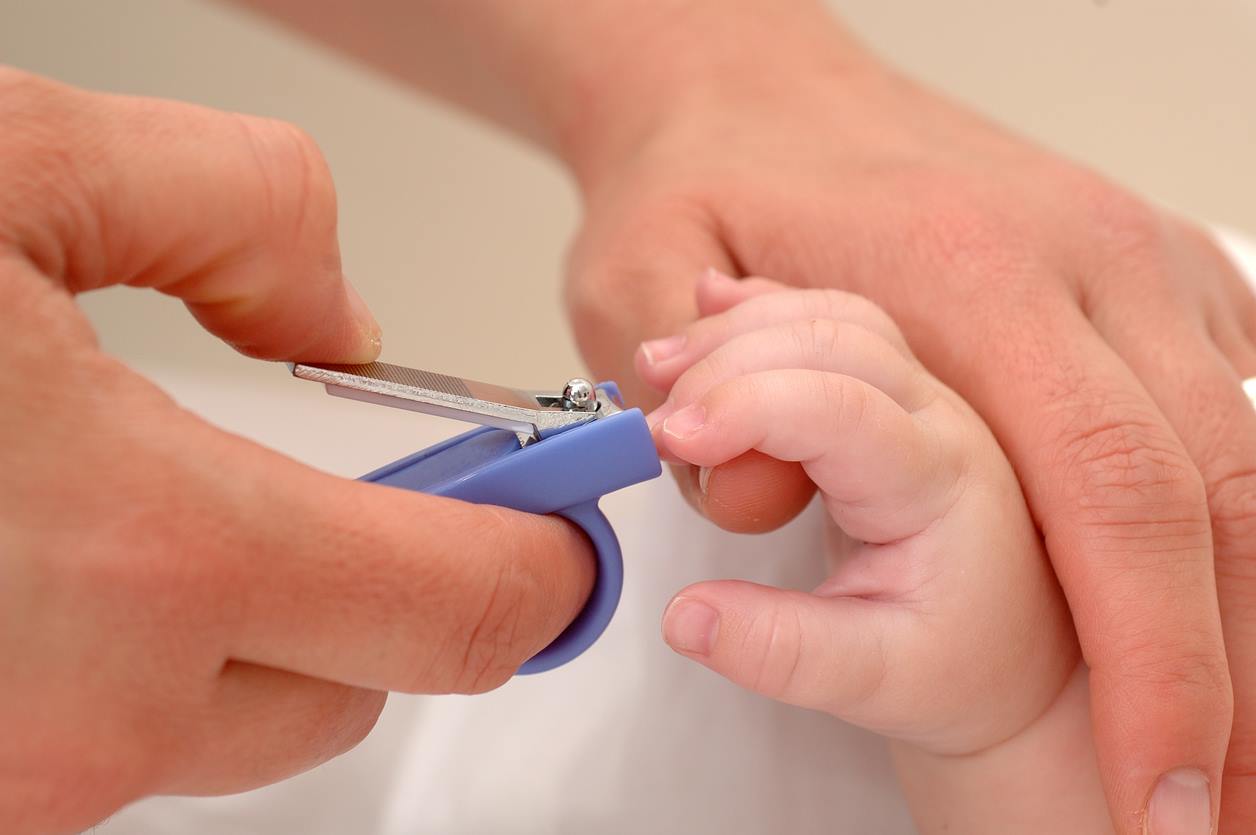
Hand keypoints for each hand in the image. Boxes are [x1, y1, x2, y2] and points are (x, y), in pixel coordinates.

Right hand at [0, 69, 592, 834]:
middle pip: (367, 684)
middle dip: (390, 585)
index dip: (536, 556)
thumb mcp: (22, 161)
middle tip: (350, 479)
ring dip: (256, 616)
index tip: (554, 519)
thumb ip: (241, 216)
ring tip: (166, 487)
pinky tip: (61, 544)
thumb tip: (330, 328)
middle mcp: (77, 714)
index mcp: (141, 557)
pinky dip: (136, 649)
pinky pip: (109, 737)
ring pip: (235, 724)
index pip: (466, 612)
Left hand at [562, 10, 1252, 832]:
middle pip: (1217, 487)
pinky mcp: (1140, 264)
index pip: (1104, 492)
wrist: (750, 86)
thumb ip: (707, 412)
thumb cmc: (703, 181)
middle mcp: (1082, 258)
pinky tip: (1221, 609)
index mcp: (971, 270)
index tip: (1160, 794)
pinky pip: (1232, 402)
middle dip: (1232, 671)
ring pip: (1244, 453)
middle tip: (1213, 816)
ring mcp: (1129, 253)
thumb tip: (774, 507)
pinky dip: (1238, 522)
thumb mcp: (634, 288)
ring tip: (1231, 749)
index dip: (1157, 665)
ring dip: (1248, 612)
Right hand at [648, 274, 1108, 830]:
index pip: (843, 410)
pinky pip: (828, 323)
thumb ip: (780, 652)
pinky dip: (764, 311)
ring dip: (738, 332)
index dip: (747, 408)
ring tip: (659, 367)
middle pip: (829, 342)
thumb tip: (681, 618)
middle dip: (725, 365)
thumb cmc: (956, 661)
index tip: (665, 441)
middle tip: (651, 427)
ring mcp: (915, 393)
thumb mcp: (874, 682)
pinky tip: (710, 301)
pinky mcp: (886, 391)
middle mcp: (936, 417)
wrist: (1015, 644)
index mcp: (939, 483)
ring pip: (827, 318)